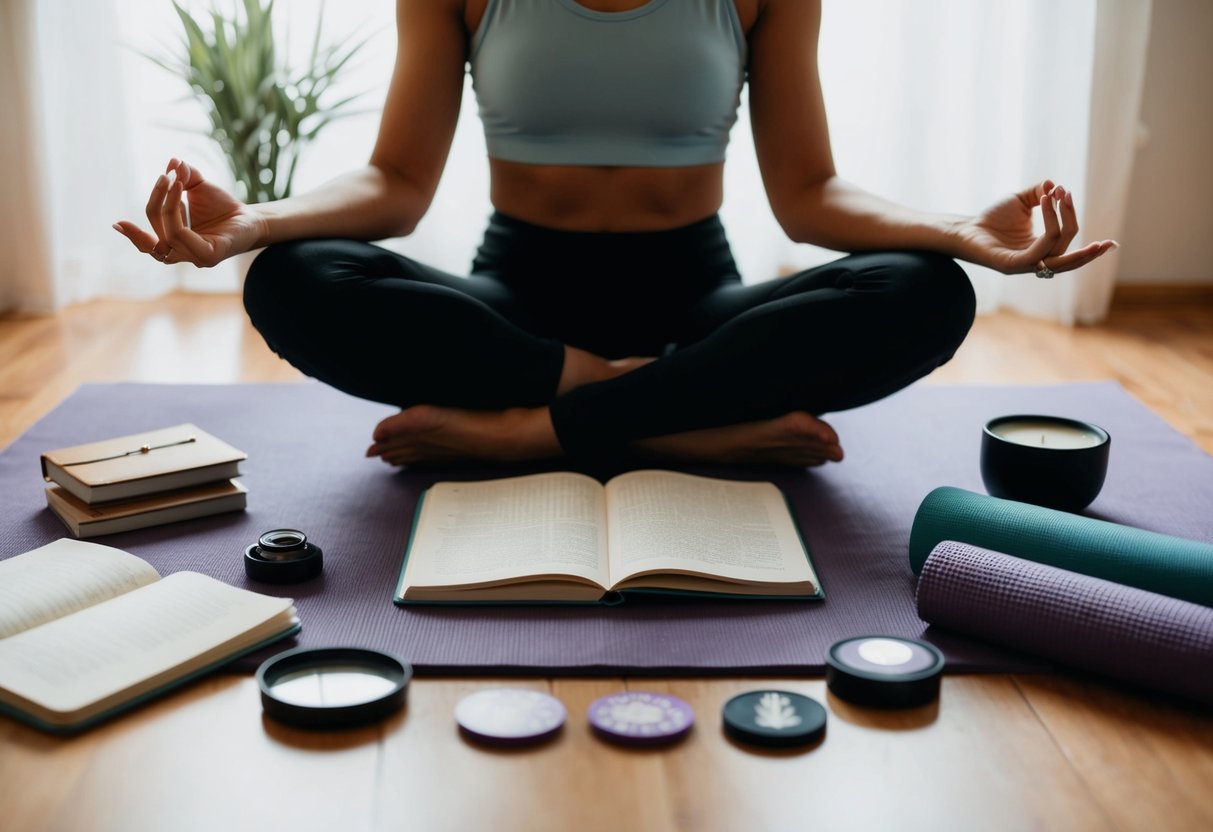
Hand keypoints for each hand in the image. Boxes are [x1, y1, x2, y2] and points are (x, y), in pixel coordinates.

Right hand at [113, 159, 265, 267]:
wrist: (253, 216)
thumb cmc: (223, 206)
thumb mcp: (198, 187)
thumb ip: (183, 176)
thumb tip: (172, 161)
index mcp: (176, 244)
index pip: (149, 246)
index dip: (133, 236)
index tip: (116, 223)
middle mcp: (184, 255)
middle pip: (154, 237)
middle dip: (155, 203)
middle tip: (164, 177)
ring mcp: (196, 258)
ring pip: (166, 234)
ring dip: (166, 203)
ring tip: (175, 179)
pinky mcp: (208, 256)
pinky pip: (180, 234)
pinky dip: (175, 210)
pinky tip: (182, 191)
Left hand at [953, 180, 1117, 275]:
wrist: (964, 228)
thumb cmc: (992, 219)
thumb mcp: (1020, 201)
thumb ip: (1039, 193)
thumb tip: (1055, 185)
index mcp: (1042, 249)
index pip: (1068, 242)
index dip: (1074, 219)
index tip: (1068, 192)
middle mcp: (1036, 261)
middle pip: (1070, 252)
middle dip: (1091, 249)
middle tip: (1108, 240)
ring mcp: (1025, 265)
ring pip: (1059, 251)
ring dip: (1066, 221)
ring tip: (1064, 196)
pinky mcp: (1013, 265)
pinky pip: (1040, 250)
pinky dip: (1049, 225)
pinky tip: (1047, 202)